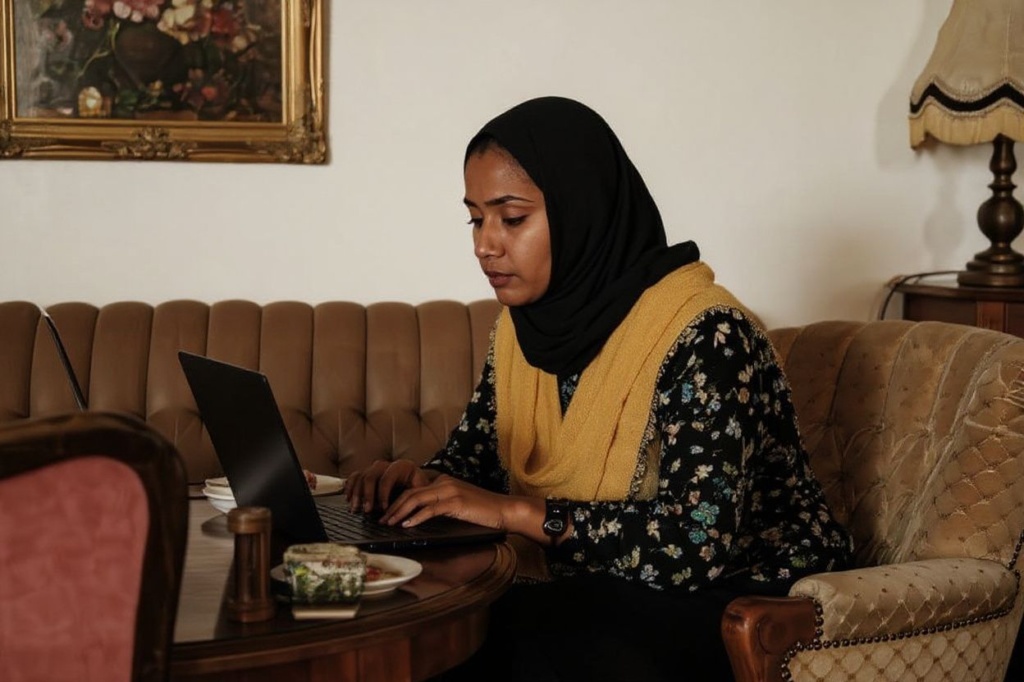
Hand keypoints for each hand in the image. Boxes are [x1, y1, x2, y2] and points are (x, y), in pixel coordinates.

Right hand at [343, 460, 433, 512]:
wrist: (415, 480)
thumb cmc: (418, 487)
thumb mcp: (421, 490)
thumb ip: (414, 497)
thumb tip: (405, 511)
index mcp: (401, 466)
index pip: (387, 477)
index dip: (383, 494)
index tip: (383, 509)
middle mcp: (386, 464)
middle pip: (370, 476)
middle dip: (367, 495)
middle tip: (366, 510)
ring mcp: (375, 468)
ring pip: (360, 476)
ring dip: (356, 494)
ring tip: (356, 509)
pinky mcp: (368, 473)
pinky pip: (355, 476)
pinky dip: (350, 487)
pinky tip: (348, 499)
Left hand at [381, 475, 550, 542]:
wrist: (505, 510)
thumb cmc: (484, 511)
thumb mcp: (459, 505)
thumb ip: (442, 506)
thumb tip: (422, 517)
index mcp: (444, 482)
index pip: (414, 490)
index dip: (397, 501)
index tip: (387, 513)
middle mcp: (444, 482)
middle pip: (410, 492)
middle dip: (392, 506)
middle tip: (381, 520)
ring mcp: (450, 491)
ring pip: (416, 499)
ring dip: (399, 512)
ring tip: (388, 523)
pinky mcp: (456, 502)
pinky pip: (430, 509)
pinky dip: (415, 518)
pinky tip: (407, 525)